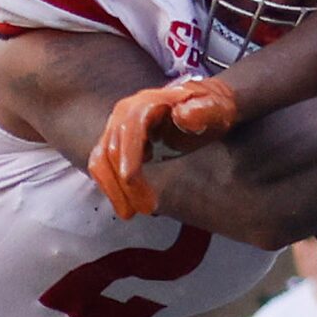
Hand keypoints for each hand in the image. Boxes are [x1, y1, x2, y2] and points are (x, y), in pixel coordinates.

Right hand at [88, 75, 239, 219]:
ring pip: (101, 161)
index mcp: (147, 104)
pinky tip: (128, 202)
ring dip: (114, 190)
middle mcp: (125, 113)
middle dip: (125, 184)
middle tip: (147, 209)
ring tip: (131, 213)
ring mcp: (117, 127)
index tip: (131, 181)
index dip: (128, 156)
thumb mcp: (215, 109)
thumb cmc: (210, 110)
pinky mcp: (115, 142)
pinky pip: (102, 166)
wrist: (202, 108)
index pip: (129, 131)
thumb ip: (203, 111)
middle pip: (112, 150)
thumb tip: (183, 116)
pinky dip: (110, 186)